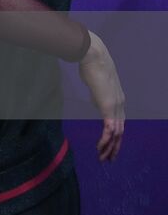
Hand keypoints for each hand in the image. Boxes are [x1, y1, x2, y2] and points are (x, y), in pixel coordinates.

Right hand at [78, 30, 124, 160]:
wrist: (93, 56)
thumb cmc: (91, 64)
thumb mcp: (95, 81)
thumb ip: (97, 91)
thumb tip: (94, 95)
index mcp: (117, 98)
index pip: (119, 121)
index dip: (115, 134)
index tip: (108, 144)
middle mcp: (120, 104)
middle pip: (121, 131)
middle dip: (115, 146)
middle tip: (109, 158)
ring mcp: (116, 106)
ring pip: (117, 133)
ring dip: (110, 147)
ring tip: (103, 158)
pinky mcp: (108, 107)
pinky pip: (109, 129)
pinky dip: (105, 140)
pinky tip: (100, 147)